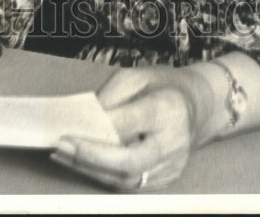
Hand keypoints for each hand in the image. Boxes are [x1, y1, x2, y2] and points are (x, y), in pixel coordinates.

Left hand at [49, 65, 214, 191]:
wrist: (198, 106)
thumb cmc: (162, 86)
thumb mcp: (136, 76)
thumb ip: (111, 95)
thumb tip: (85, 120)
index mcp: (168, 109)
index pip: (131, 124)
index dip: (98, 131)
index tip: (67, 131)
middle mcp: (173, 143)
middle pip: (129, 162)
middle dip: (91, 158)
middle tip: (61, 147)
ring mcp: (171, 166)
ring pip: (126, 179)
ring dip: (90, 169)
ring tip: (63, 155)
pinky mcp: (165, 179)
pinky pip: (129, 183)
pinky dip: (103, 174)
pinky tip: (82, 163)